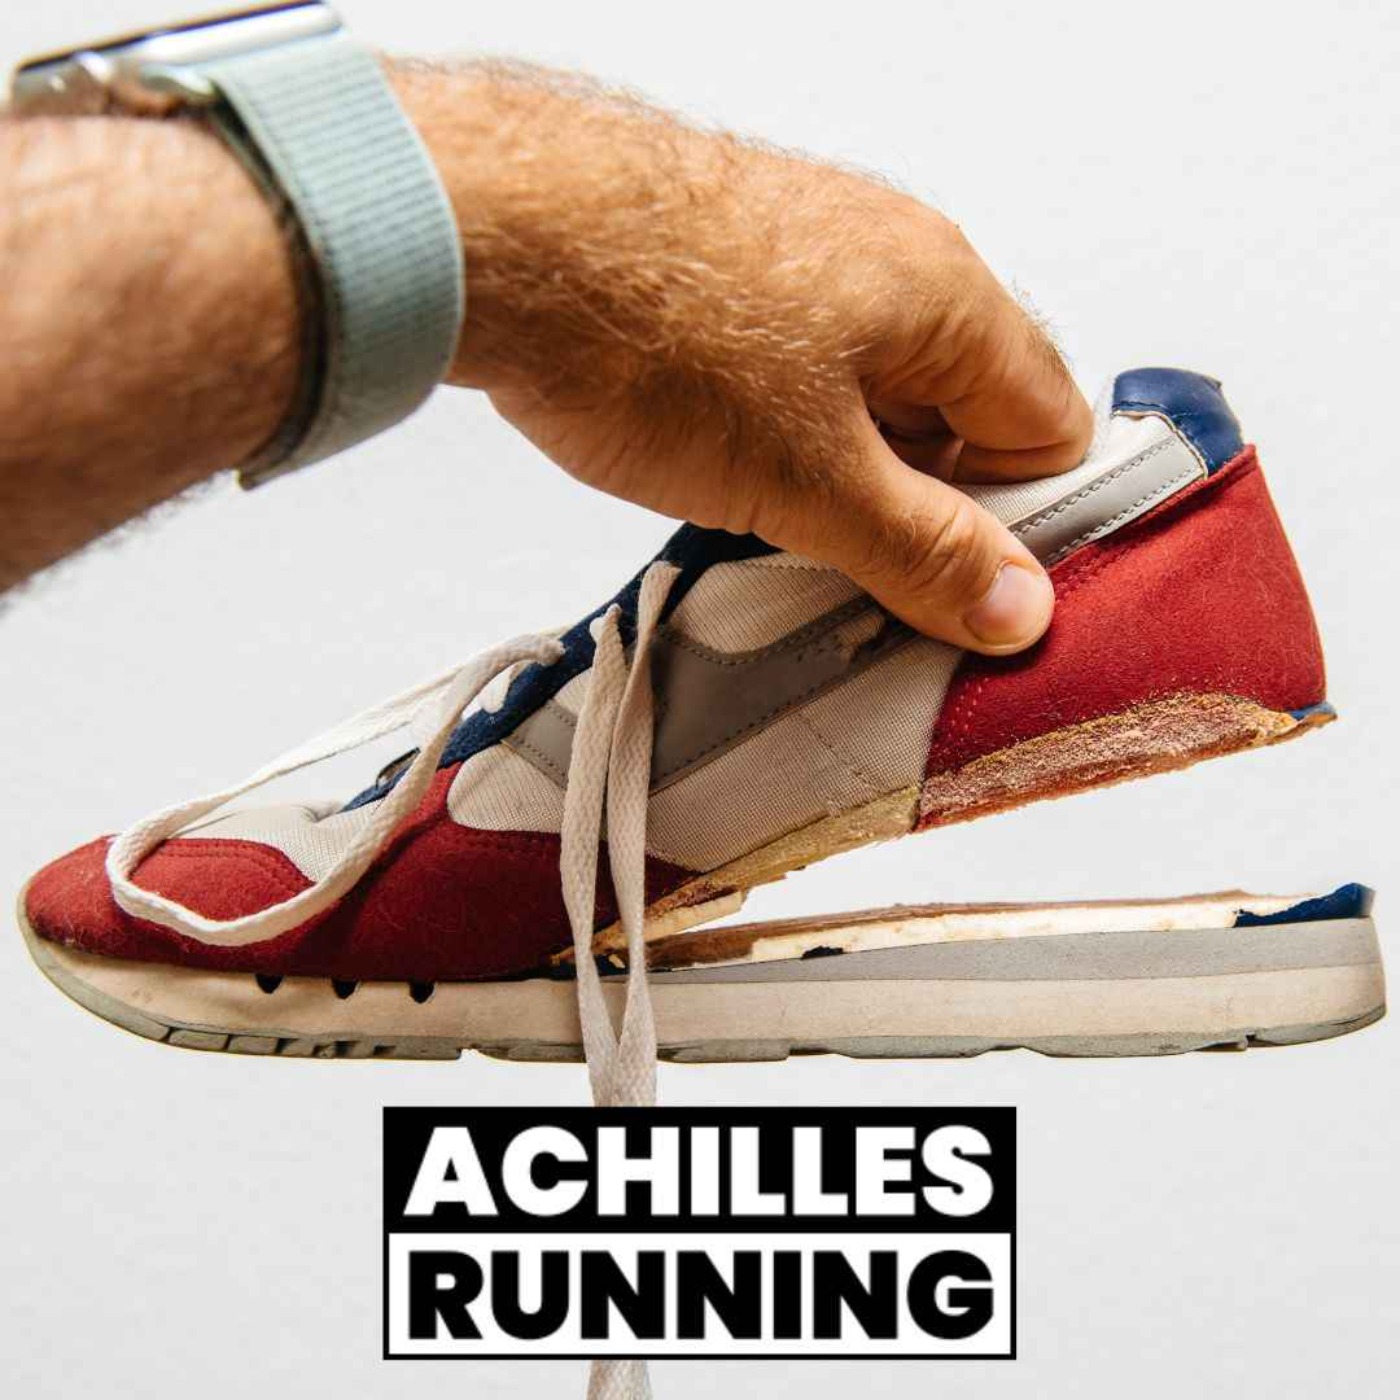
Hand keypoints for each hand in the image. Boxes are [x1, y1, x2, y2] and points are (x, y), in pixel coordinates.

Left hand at [394, 60, 1091, 652]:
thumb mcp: (810, 481)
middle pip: (964, 411)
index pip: (1051, 426)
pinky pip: (802, 372)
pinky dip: (785, 432)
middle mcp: (895, 259)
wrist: (499, 232)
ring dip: (846, 473)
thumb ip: (922, 549)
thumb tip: (1013, 601)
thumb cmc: (651, 325)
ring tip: (775, 518)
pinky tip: (729, 469)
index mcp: (950, 298)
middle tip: (861, 571)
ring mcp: (813, 257)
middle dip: (924, 503)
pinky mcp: (740, 271)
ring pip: (875, 396)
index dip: (1021, 520)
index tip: (964, 587)